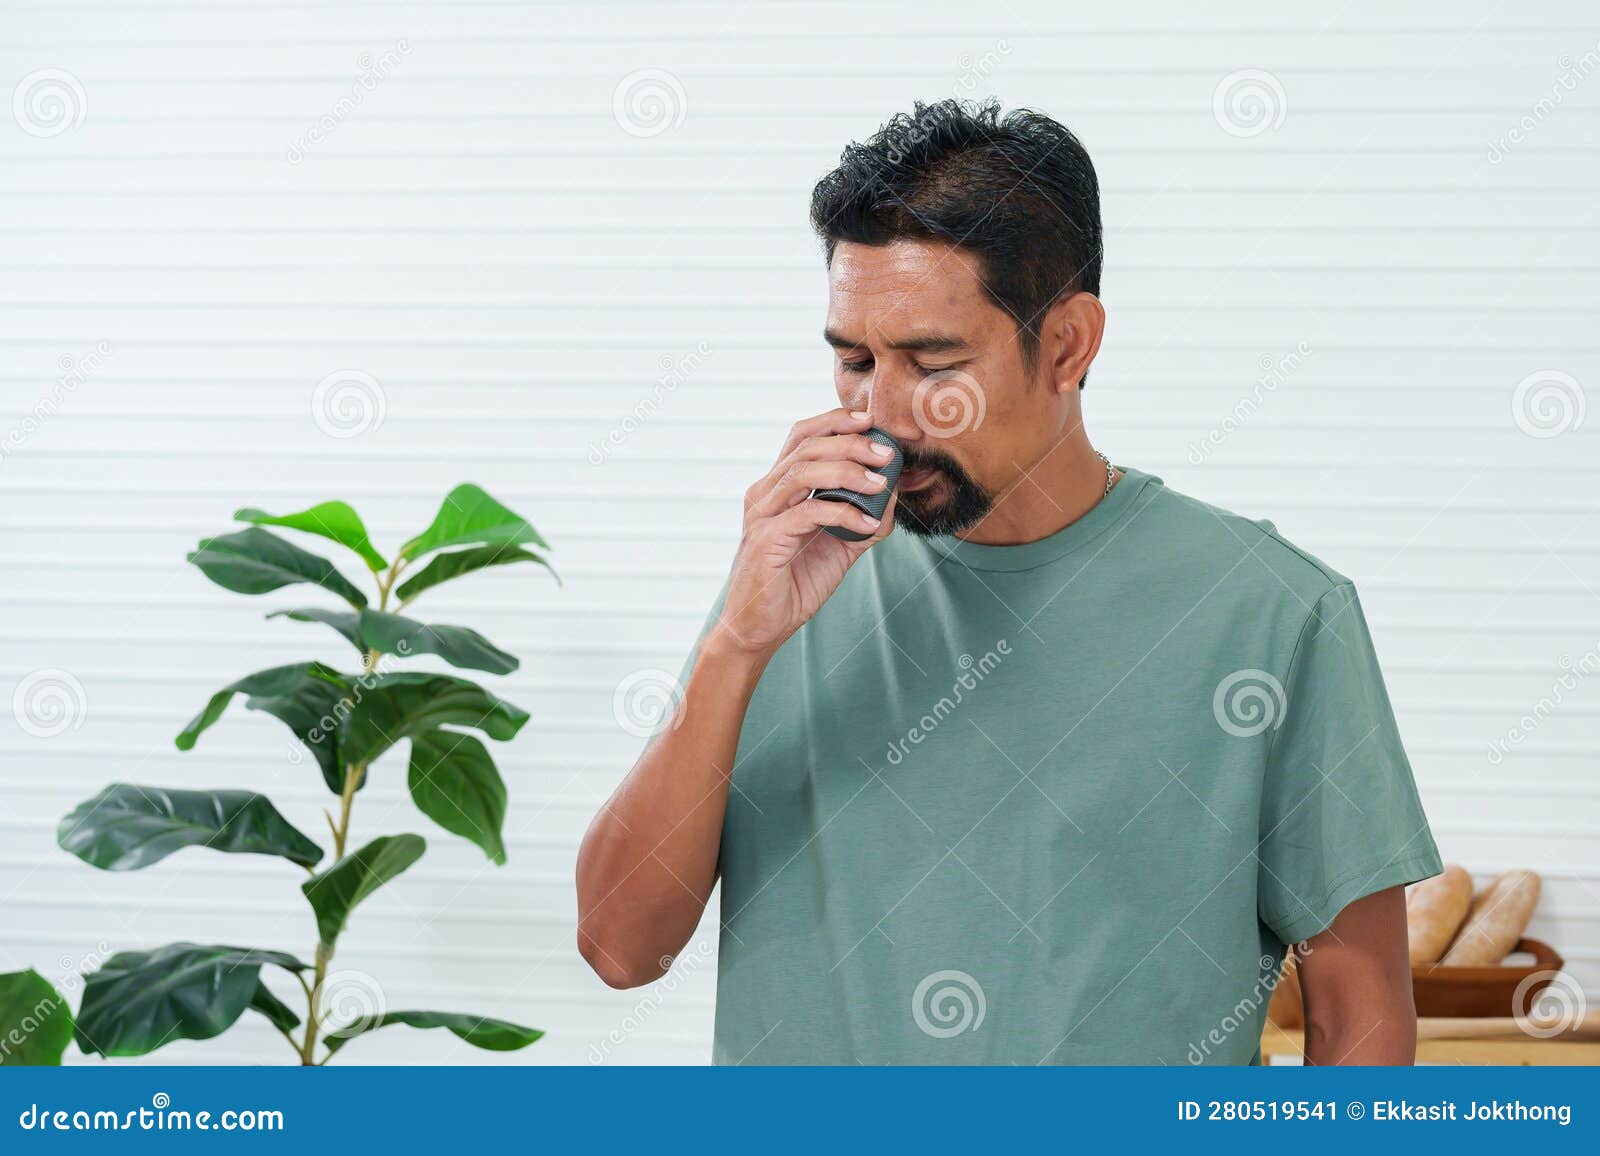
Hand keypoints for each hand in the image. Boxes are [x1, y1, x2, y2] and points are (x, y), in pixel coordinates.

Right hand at [711, 409, 896, 656]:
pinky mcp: (765, 540)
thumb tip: (895, 491)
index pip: (802, 437)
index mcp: (777, 487)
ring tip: (879, 484)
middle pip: (806, 447)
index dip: (835, 422)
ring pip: (804, 473)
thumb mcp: (840, 546)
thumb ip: (865, 517)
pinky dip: (842, 514)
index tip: (872, 420)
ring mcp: (761, 514)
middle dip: (851, 443)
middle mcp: (765, 493)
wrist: (761, 628)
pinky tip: (866, 525)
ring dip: (848, 472)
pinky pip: (807, 513)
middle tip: (887, 453)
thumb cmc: (795, 584)